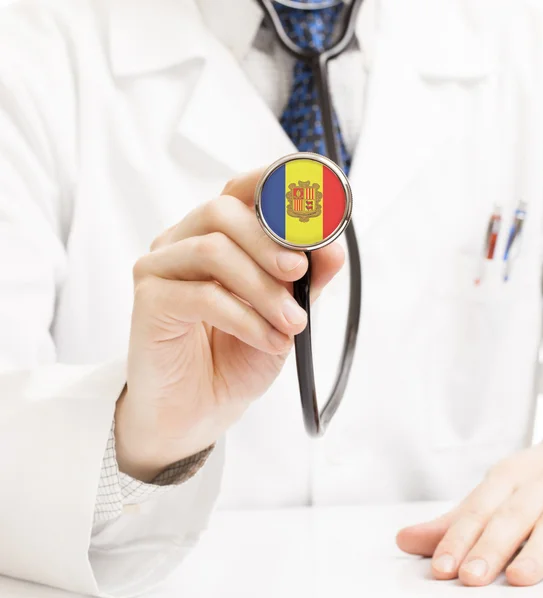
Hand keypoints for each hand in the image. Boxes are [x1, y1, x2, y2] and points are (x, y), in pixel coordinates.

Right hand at [116, 169, 343, 480]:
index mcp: (216, 235)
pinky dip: (245, 318)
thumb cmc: (237, 355)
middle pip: (222, 211)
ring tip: (292, 323)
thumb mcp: (285, 314)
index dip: (273, 183)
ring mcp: (160, 268)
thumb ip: (306, 279)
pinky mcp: (149, 301)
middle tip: (299, 273)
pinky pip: (202, 296)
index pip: (240, 190)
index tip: (313, 202)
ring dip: (263, 289)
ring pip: (212, 250)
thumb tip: (332, 247)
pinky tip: (268, 340)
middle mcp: (183, 242)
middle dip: (269, 242)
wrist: (199, 409)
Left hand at [396, 423, 542, 585]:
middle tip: (470, 577)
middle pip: (511, 517)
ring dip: (536, 551)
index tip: (441, 567)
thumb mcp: (494, 491)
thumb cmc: (532, 479)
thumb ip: (454, 522)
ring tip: (518, 579)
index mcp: (505, 478)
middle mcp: (536, 485)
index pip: (477, 510)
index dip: (457, 538)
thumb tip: (404, 540)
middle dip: (490, 547)